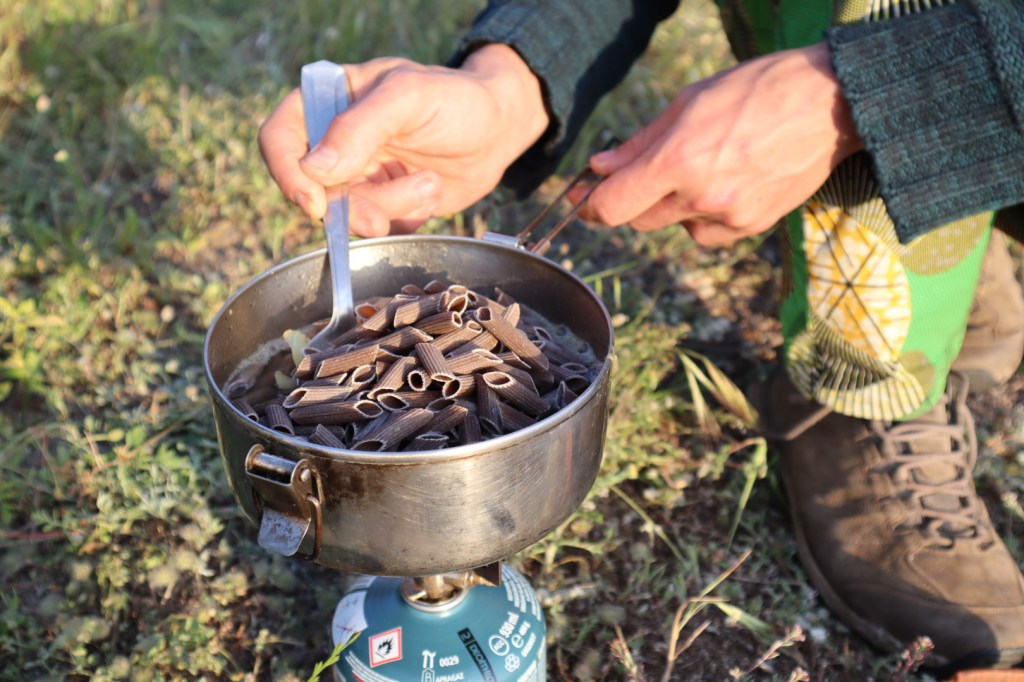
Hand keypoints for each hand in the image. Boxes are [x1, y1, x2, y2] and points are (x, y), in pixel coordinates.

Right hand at [259, 44, 548, 235]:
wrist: (500, 130)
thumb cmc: (456, 99)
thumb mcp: (408, 98)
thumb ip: (360, 128)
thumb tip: (314, 169)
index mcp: (330, 100)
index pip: (279, 137)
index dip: (287, 173)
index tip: (315, 202)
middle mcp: (336, 140)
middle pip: (311, 189)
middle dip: (352, 205)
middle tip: (383, 211)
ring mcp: (360, 175)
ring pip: (347, 214)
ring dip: (389, 208)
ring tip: (427, 184)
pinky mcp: (384, 203)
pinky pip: (378, 228)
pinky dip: (405, 218)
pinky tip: (429, 193)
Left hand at [576, 43, 861, 246]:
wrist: (830, 104)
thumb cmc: (756, 90)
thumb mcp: (688, 103)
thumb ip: (639, 143)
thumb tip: (600, 168)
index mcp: (678, 159)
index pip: (613, 206)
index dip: (589, 208)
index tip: (581, 202)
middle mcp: (701, 196)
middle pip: (638, 220)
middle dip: (631, 200)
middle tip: (641, 174)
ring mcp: (729, 217)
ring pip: (673, 226)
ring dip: (672, 205)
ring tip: (705, 164)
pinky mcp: (751, 228)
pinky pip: (706, 232)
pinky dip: (703, 215)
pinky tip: (725, 183)